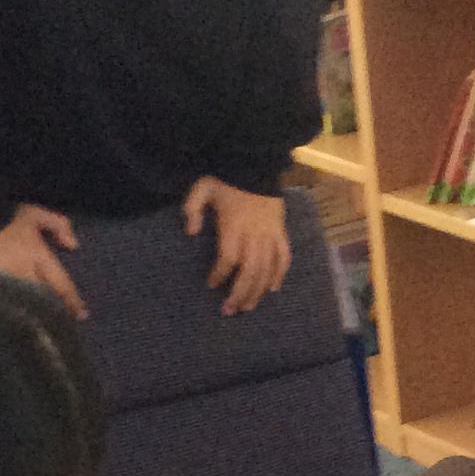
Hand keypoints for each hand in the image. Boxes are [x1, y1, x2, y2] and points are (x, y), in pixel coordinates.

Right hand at [0, 204, 86, 317]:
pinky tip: (6, 309)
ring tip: (36, 318)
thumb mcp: (35, 212)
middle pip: (41, 296)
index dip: (73, 301)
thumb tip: (74, 246)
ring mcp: (1, 280)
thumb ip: (58, 225)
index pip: (60, 284)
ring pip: (21, 299)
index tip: (82, 315)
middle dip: (53, 308)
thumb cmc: (5, 211)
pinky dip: (5, 302)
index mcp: (37, 257)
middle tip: (60, 320)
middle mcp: (22, 273)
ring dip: (30, 308)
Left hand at [181, 176, 288, 314]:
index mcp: (234, 225)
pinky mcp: (281, 232)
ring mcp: (270, 234)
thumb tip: (190, 232)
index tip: (211, 284)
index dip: (220, 274)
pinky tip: (272, 290)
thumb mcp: (203, 187)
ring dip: (257, 291)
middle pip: (250, 271)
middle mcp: (254, 234)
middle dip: (239, 293)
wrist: (255, 164)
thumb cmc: (226, 179)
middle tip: (229, 310)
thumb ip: (193, 208)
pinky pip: (284, 257)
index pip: (228, 258)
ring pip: (267, 269)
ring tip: (247, 307)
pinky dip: (280, 274)